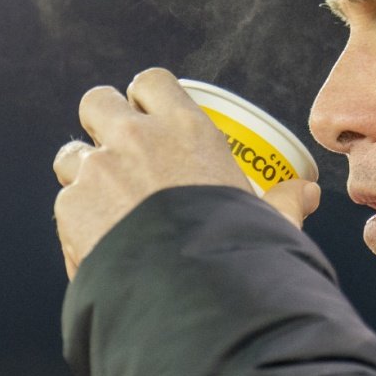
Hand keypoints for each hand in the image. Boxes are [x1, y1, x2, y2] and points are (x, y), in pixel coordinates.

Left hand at [53, 68, 320, 278]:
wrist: (189, 294)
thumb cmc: (236, 249)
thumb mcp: (270, 220)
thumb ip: (286, 202)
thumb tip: (309, 193)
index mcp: (186, 128)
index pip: (153, 81)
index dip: (148, 97)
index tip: (152, 117)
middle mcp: (135, 138)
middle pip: (97, 102)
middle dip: (103, 123)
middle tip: (120, 153)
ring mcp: (98, 170)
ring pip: (72, 154)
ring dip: (84, 171)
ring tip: (106, 203)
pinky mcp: (70, 207)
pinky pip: (66, 203)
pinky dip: (80, 220)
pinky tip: (102, 243)